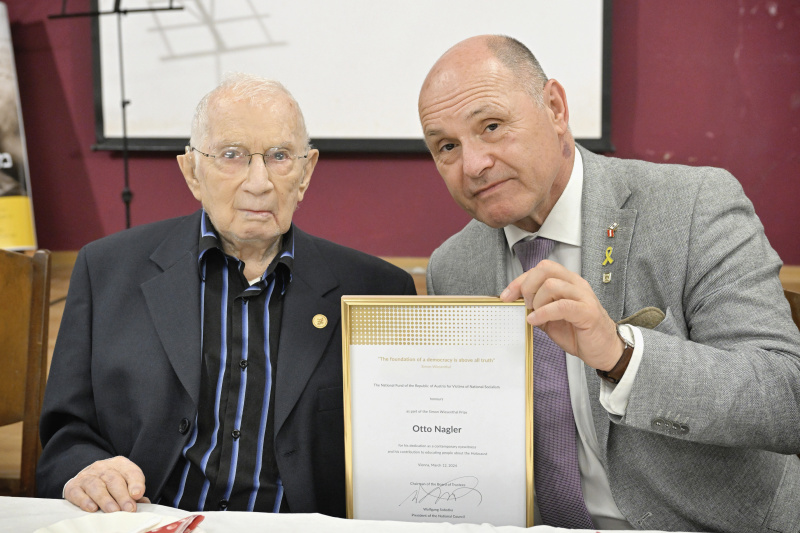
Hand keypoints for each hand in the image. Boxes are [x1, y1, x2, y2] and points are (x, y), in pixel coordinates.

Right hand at [64, 456, 149, 512]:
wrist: (85, 477)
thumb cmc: (110, 484)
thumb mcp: (125, 483)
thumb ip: (134, 493)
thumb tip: (145, 503)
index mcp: (120, 464)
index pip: (131, 472)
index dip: (136, 483)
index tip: (138, 494)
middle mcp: (103, 467)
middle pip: (114, 480)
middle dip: (122, 496)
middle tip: (128, 509)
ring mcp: (87, 476)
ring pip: (96, 486)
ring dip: (105, 500)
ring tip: (113, 511)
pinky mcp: (73, 486)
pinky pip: (78, 493)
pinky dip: (85, 501)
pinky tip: (92, 508)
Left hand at [500, 260, 623, 370]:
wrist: (605, 350)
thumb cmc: (580, 333)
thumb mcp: (551, 318)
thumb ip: (537, 307)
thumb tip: (516, 303)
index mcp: (567, 282)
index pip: (540, 269)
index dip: (519, 281)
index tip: (506, 296)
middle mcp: (576, 284)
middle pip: (545, 269)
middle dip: (527, 286)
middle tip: (526, 305)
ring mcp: (583, 296)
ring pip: (551, 284)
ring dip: (536, 301)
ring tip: (536, 315)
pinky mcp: (587, 311)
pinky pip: (561, 305)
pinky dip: (543, 313)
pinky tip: (536, 320)